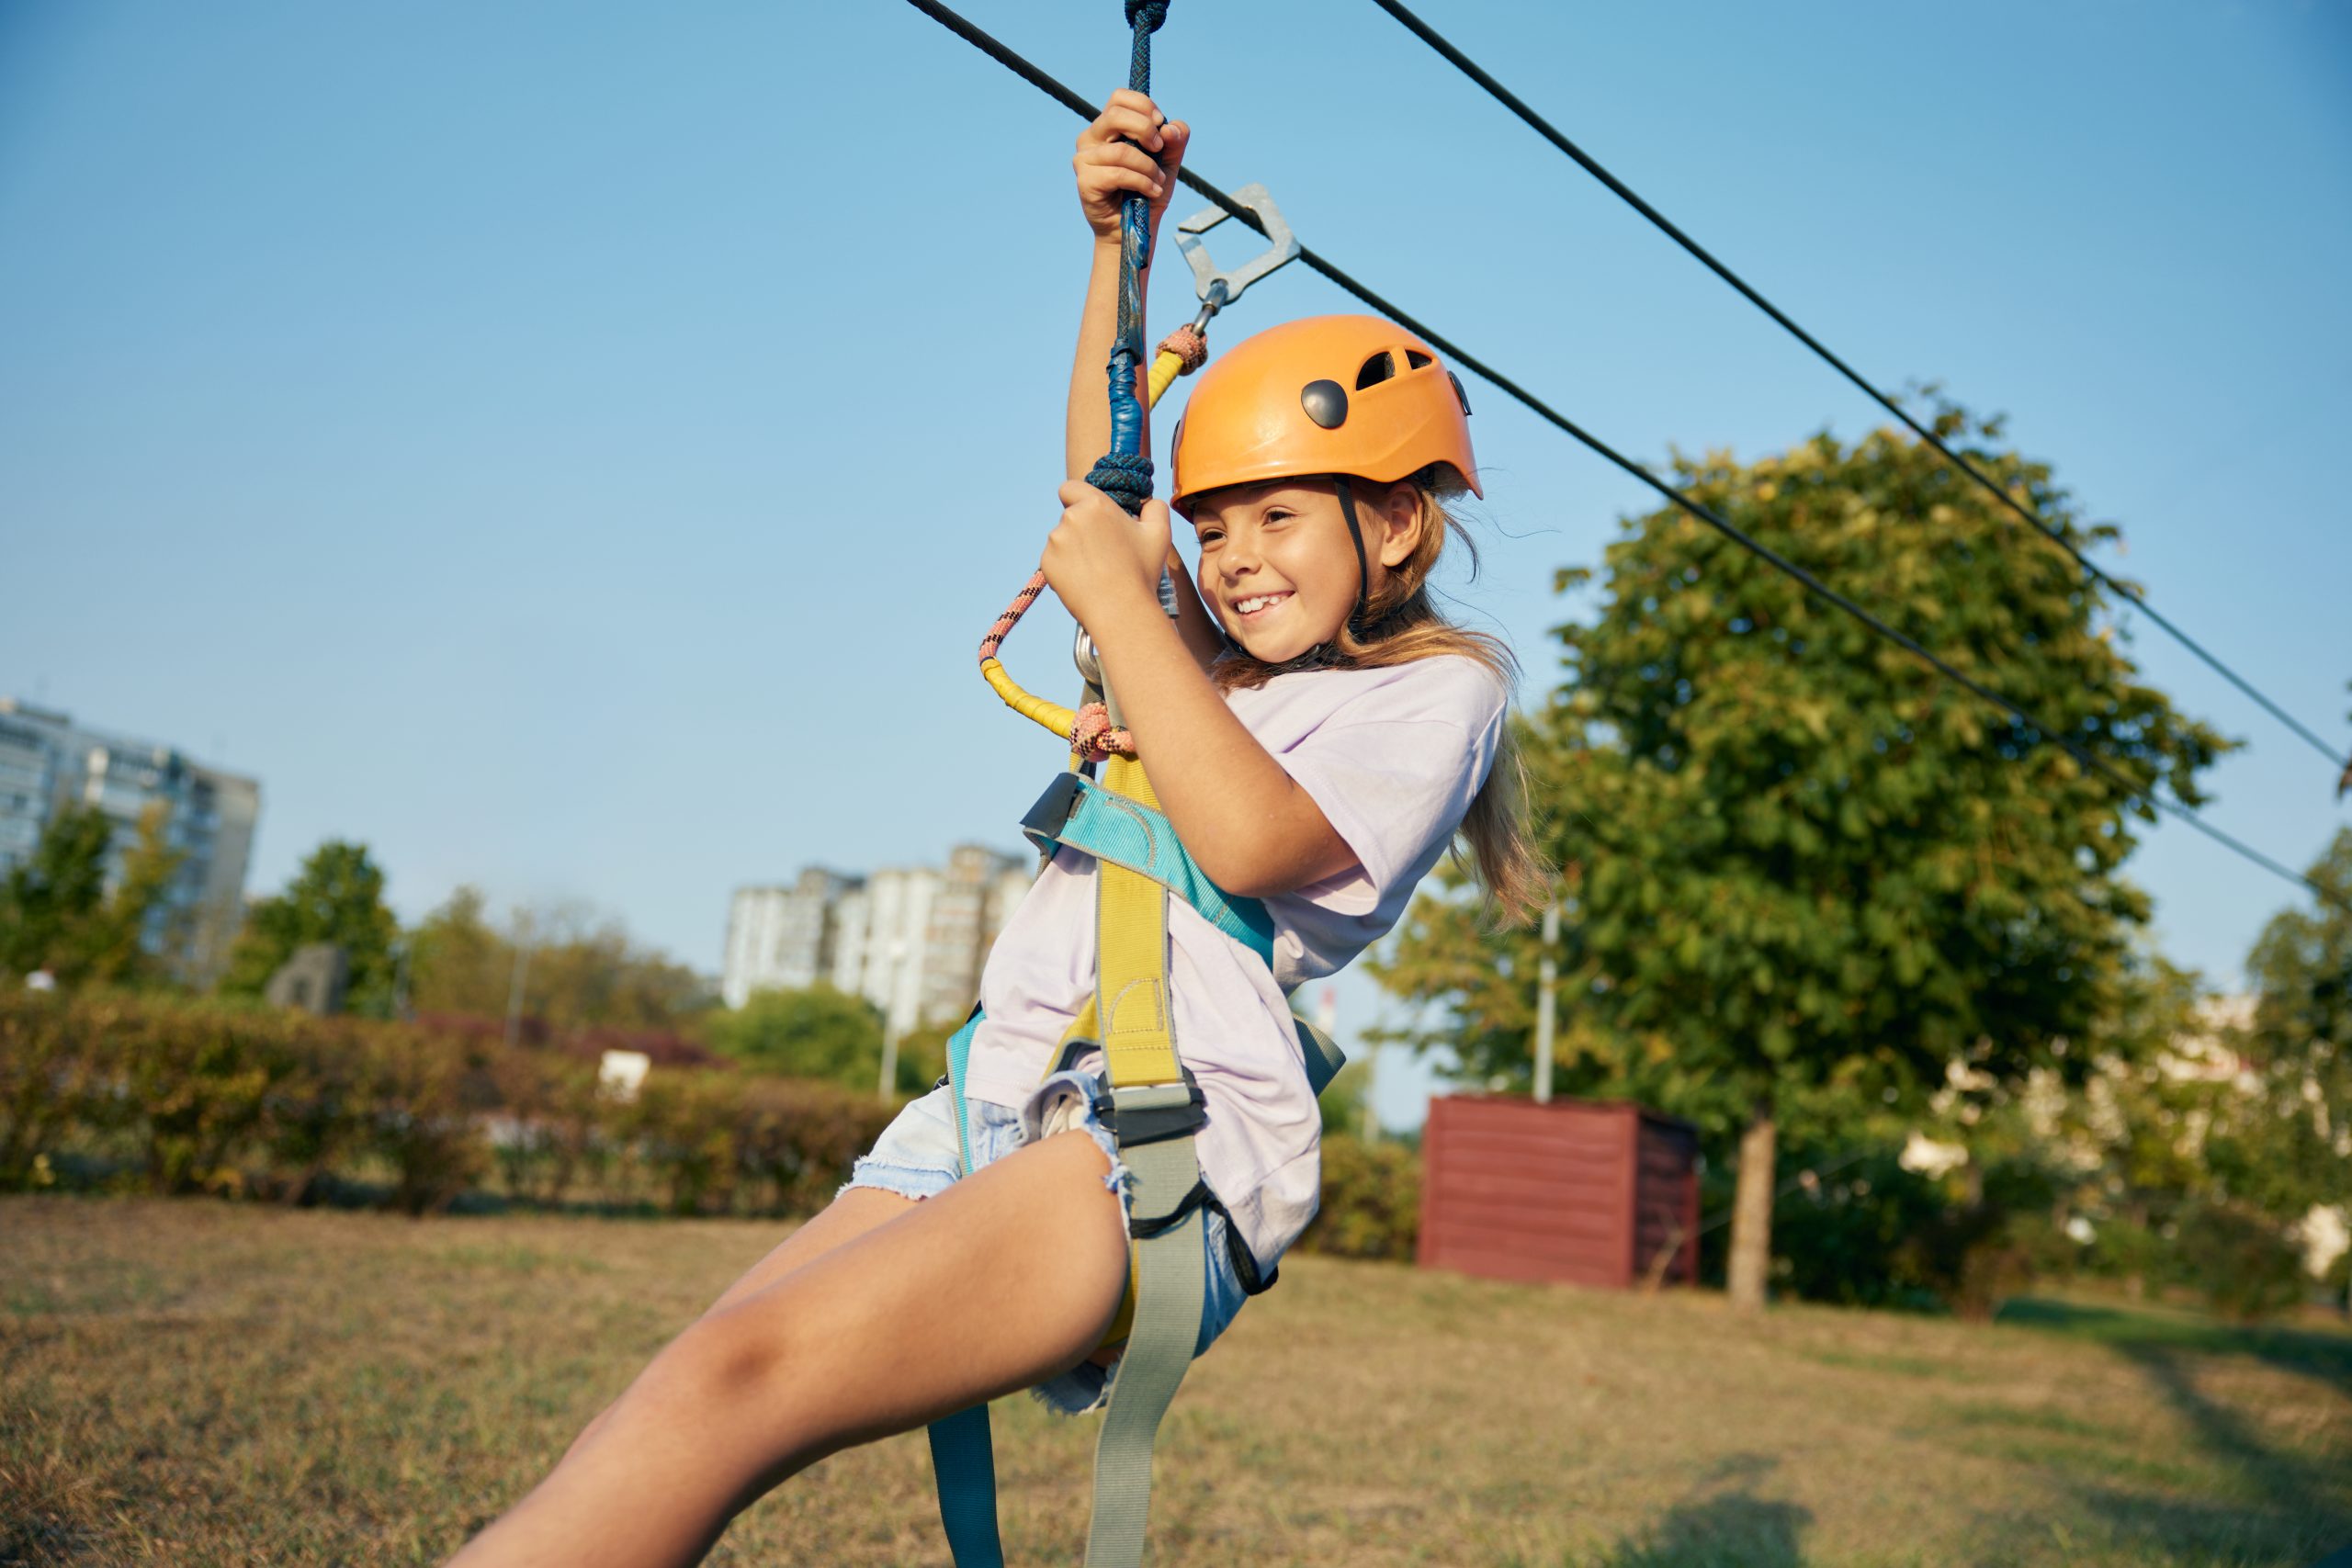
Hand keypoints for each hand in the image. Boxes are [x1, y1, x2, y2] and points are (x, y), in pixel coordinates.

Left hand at [1042, 480, 1172, 630]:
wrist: (1119, 610)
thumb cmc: (1141, 571)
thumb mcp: (1160, 534)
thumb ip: (1155, 508)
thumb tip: (1148, 502)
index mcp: (1095, 505)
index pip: (1070, 488)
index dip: (1078, 498)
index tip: (1090, 515)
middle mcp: (1070, 518)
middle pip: (1070, 516)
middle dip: (1083, 529)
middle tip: (1103, 550)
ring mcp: (1055, 542)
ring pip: (1061, 539)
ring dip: (1073, 548)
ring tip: (1096, 570)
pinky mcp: (1046, 564)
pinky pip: (1054, 560)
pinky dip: (1065, 567)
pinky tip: (1084, 580)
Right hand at [1074, 89, 1189, 244]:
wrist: (1135, 228)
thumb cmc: (1147, 191)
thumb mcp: (1168, 162)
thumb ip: (1175, 140)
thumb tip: (1170, 128)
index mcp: (1108, 127)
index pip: (1119, 97)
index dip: (1143, 105)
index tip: (1161, 123)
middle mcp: (1091, 138)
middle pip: (1116, 114)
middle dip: (1145, 129)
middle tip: (1159, 148)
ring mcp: (1084, 159)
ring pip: (1121, 150)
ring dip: (1148, 166)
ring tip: (1158, 181)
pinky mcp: (1085, 181)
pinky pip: (1118, 173)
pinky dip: (1142, 181)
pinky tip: (1151, 191)